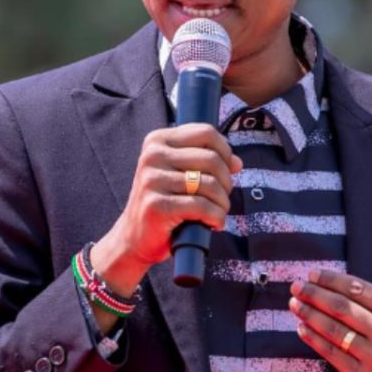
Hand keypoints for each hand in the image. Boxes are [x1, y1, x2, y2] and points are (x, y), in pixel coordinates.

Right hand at [92, 123, 241, 292]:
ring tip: (217, 213)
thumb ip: (206, 162)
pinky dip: (216, 217)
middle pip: (212, 158)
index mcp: (157, 141)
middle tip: (221, 198)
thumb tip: (237, 163)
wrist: (134, 238)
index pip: (206, 133)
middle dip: (226, 181)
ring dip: (222, 203)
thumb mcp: (180, 174)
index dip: (225, 152)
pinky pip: (202, 206)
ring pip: (209, 184)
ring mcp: (152, 180)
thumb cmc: (164, 202)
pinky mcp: (157, 206)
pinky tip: (212, 224)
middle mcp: (152, 156)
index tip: (226, 172)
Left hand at [289, 246, 371, 371]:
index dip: (333, 280)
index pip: (360, 290)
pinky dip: (314, 339)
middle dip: (315, 294)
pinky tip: (302, 328)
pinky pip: (331, 354)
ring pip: (334, 330)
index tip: (314, 273)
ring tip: (295, 303)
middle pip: (343, 308)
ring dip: (310, 314)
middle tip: (297, 285)